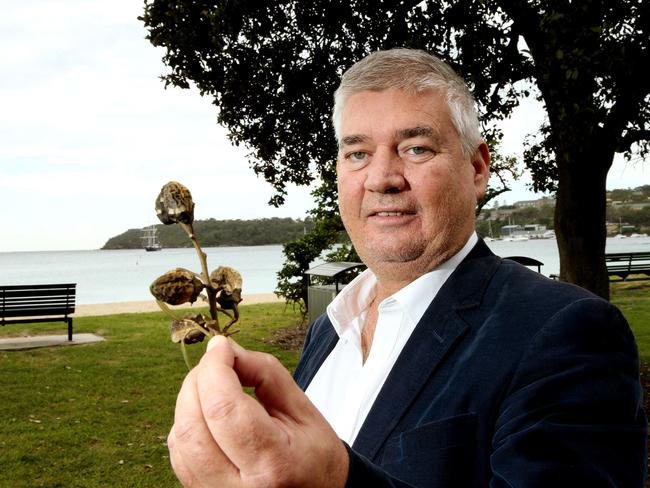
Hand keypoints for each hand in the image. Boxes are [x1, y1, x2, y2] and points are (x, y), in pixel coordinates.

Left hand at [168, 335, 348, 486]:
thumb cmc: (315, 455)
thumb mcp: (303, 408)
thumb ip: (265, 373)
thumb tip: (227, 350)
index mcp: (272, 463)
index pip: (223, 408)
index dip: (215, 368)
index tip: (221, 345)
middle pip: (191, 424)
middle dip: (198, 380)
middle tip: (218, 362)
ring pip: (179, 438)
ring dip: (190, 401)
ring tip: (217, 387)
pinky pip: (179, 453)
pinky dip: (188, 422)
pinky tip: (210, 414)